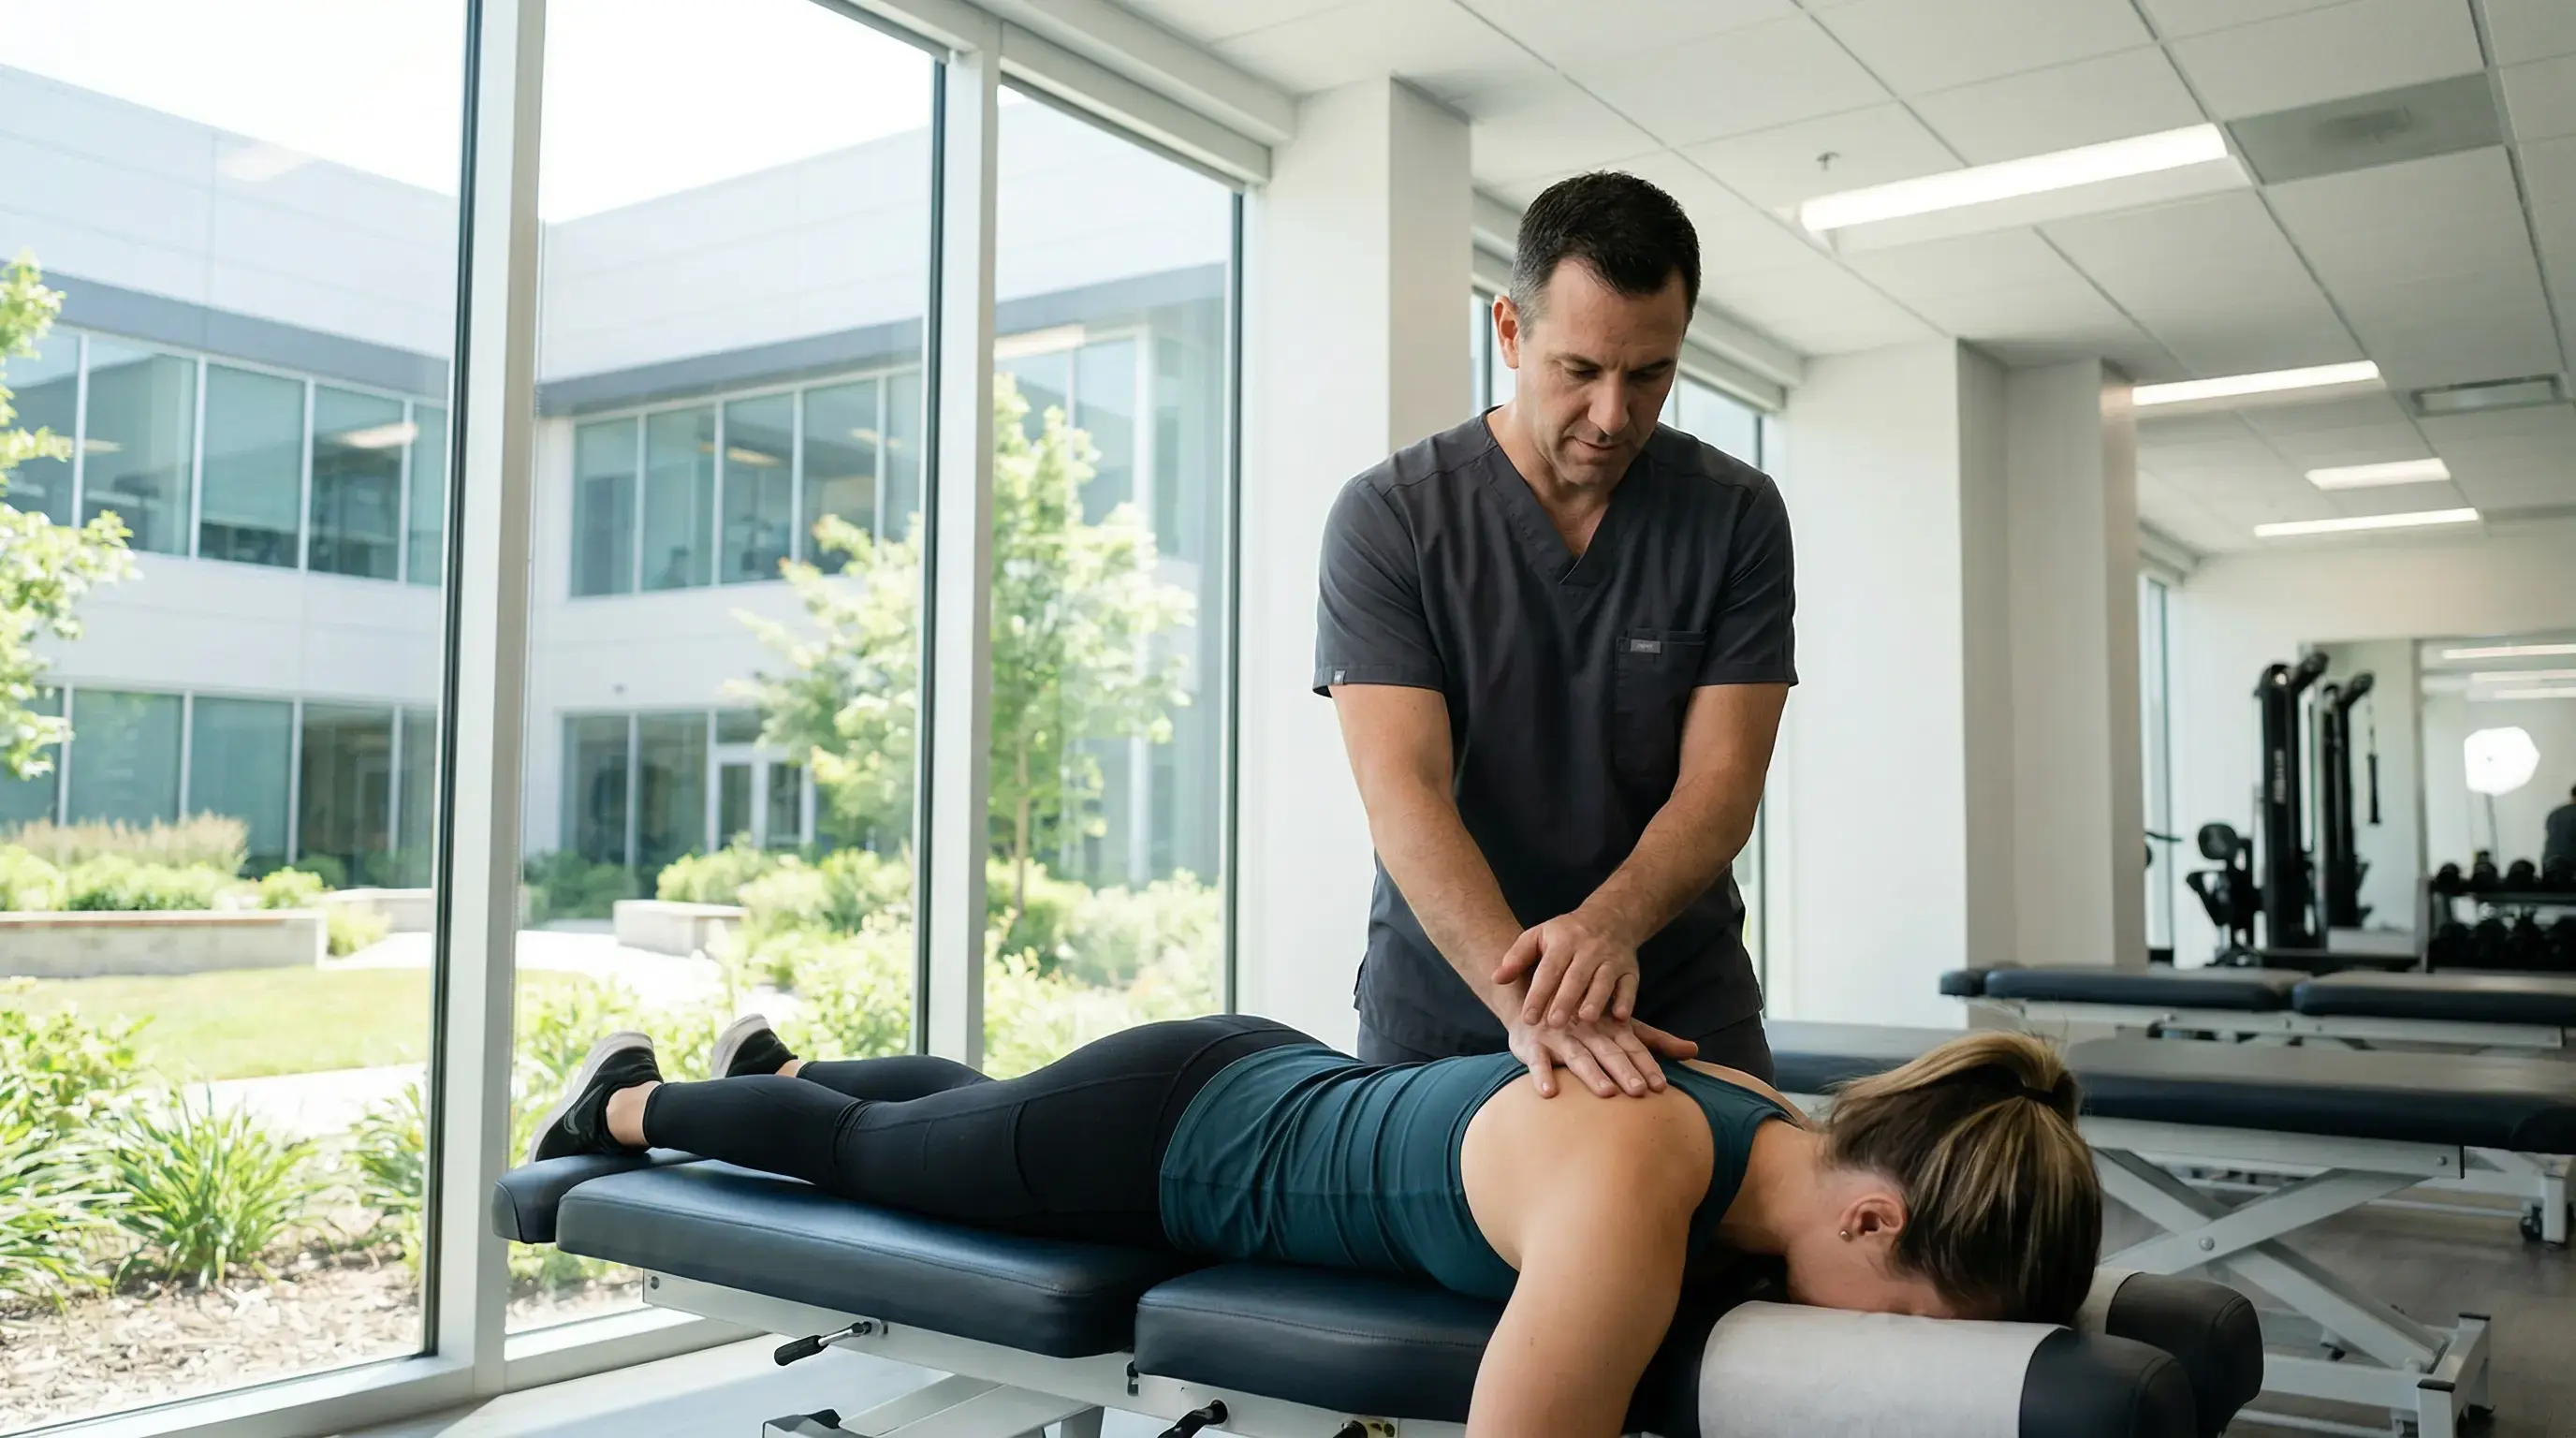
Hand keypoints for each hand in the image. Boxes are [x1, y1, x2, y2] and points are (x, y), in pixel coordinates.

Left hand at [1494, 913, 1642, 1027]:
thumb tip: (1496, 979)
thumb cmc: (1566, 934)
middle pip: (1576, 977)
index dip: (1538, 994)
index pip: (1548, 969)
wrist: (1610, 918)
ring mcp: (1611, 959)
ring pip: (1604, 980)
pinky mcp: (1630, 970)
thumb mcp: (1538, 936)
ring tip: (1586, 1019)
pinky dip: (1627, 1000)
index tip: (1527, 1018)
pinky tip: (1620, 1017)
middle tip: (1553, 1024)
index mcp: (1563, 941)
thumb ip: (1517, 957)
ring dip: (1596, 999)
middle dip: (1565, 1000)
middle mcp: (1588, 950)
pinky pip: (1630, 985)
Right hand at [1506, 1015, 1697, 1099]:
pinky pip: (1538, 1062)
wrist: (1535, 995)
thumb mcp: (1621, 1025)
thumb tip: (1694, 1050)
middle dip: (1624, 1071)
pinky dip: (1542, 1075)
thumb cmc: (1586, 1018)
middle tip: (1640, 1091)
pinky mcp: (1533, 1046)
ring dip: (1591, 1074)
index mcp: (1610, 1027)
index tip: (1661, 1087)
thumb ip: (1656, 1040)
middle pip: (1609, 1053)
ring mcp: (1560, 1038)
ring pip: (1578, 1057)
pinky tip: (1549, 1092)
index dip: (1647, 1066)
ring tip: (1606, 1092)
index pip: (1633, 1049)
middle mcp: (1588, 1032)